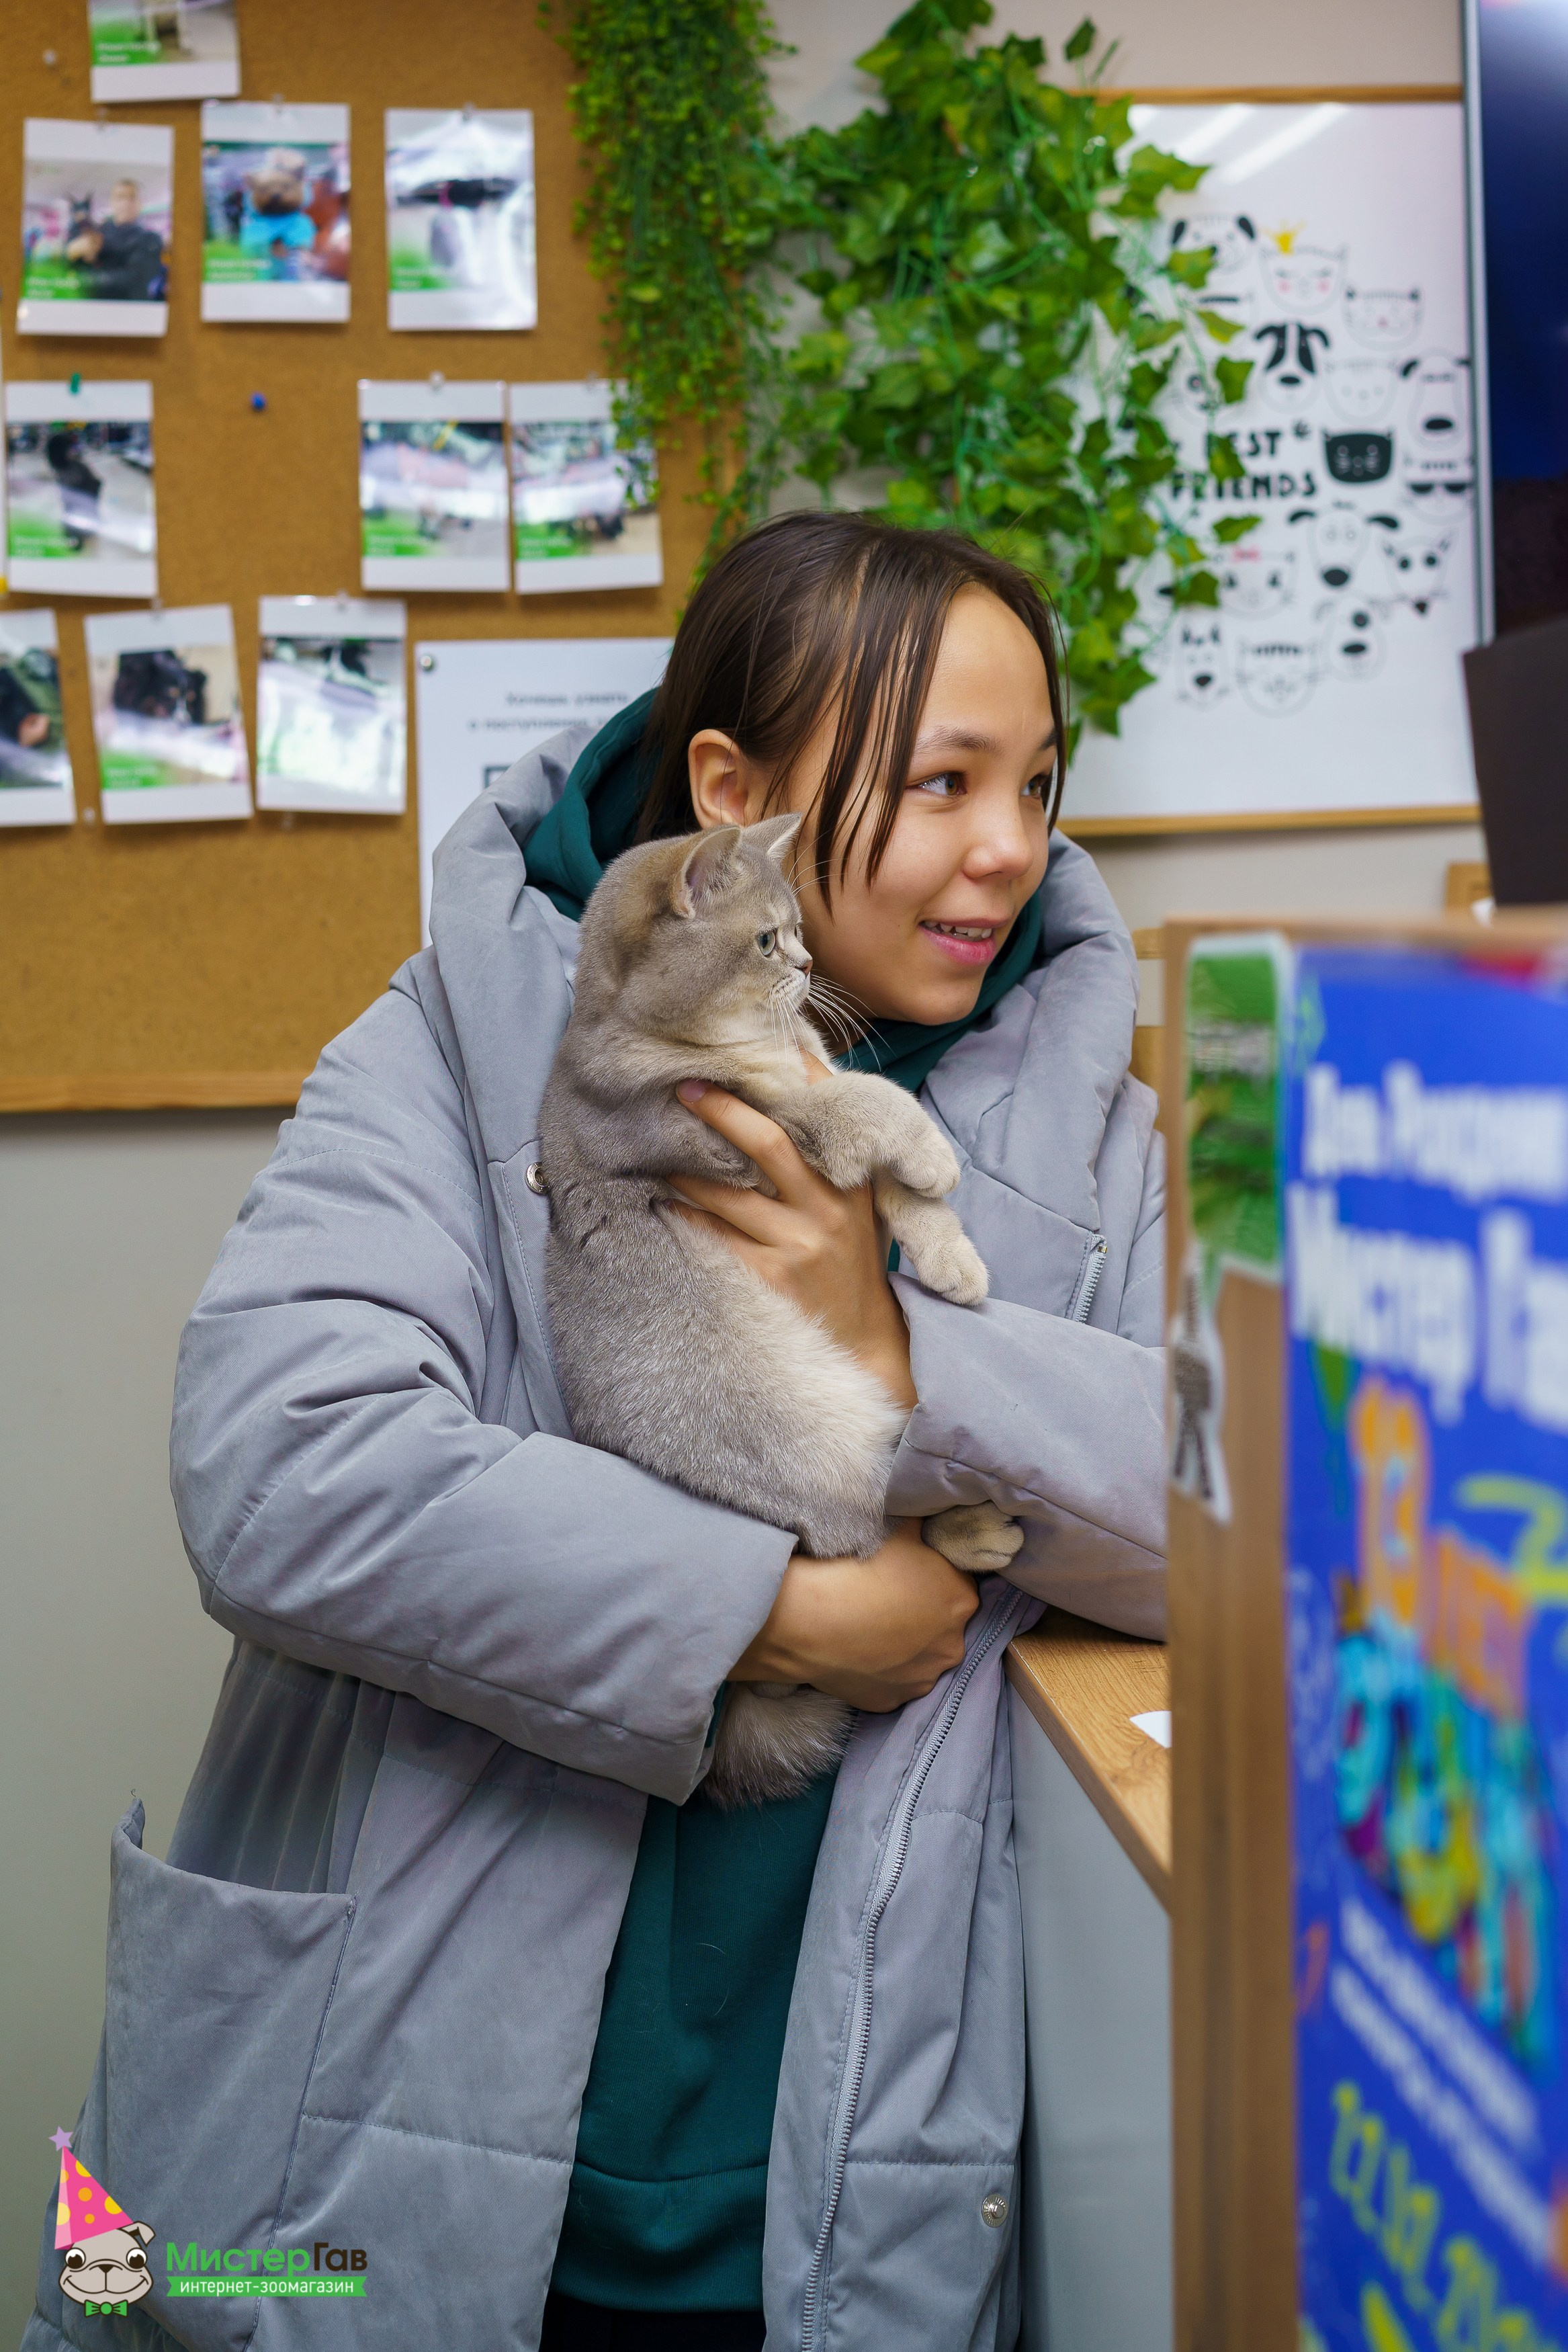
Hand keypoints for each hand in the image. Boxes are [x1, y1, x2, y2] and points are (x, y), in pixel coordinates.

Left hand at [670, 1078, 915, 1407]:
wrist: (863, 1340)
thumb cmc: (850, 1262)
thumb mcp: (855, 1207)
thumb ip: (825, 1162)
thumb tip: (785, 1099)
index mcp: (851, 1183)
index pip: (823, 1117)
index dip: (788, 1077)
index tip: (748, 1054)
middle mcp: (829, 1208)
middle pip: (768, 1143)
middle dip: (721, 1111)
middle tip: (684, 1088)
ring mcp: (800, 1244)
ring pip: (728, 1192)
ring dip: (686, 1167)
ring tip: (657, 1148)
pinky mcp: (772, 1277)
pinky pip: (714, 1235)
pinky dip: (685, 1215)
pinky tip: (665, 1202)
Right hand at [730, 1522, 978, 1711]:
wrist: (809, 1619)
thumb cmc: (857, 1568)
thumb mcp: (898, 1529)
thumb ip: (922, 1526)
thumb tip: (927, 1519)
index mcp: (961, 1600)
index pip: (958, 1585)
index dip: (934, 1578)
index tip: (909, 1574)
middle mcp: (951, 1645)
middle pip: (943, 1625)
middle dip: (923, 1615)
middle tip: (887, 1600)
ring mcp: (921, 1679)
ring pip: (919, 1657)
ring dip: (904, 1645)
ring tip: (870, 1626)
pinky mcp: (891, 1702)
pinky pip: (892, 1680)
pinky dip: (881, 1669)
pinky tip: (859, 1650)